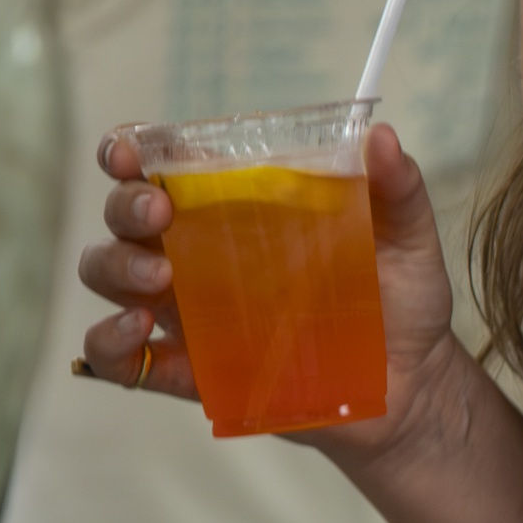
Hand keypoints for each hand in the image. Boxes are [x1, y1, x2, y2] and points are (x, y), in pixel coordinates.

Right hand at [74, 121, 475, 465]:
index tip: (132, 152)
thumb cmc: (402, 303)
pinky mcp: (191, 372)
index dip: (128, 150)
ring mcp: (189, 313)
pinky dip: (110, 344)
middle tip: (162, 211)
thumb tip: (381, 136)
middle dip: (125, 205)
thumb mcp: (409, 241)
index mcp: (237, 209)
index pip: (161, 165)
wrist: (414, 386)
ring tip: (160, 276)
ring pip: (108, 275)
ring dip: (117, 267)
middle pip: (123, 215)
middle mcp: (198, 254)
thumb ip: (396, 189)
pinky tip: (140, 331)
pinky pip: (120, 360)